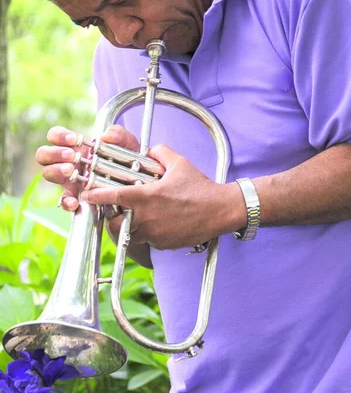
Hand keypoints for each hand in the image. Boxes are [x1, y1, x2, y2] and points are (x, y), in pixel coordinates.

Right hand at [36, 124, 139, 211]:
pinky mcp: (74, 196)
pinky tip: (75, 202)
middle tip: (72, 156)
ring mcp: (67, 179)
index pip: (54, 135)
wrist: (133, 183)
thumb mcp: (127, 144)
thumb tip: (106, 136)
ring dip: (57, 171)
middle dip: (54, 153)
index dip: (59, 136)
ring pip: (48, 173)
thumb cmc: (124, 159)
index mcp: (74, 145)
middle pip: (43, 154)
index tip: (74, 140)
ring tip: (72, 171)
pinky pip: (62, 200)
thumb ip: (120, 135)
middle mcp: (66, 161)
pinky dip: (66, 201)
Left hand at [80, 144, 245, 249]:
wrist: (220, 210)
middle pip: (115, 224)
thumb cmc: (200, 187)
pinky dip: (147, 234)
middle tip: (113, 212)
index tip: (87, 195)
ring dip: (129, 227)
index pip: (114, 196)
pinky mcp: (164, 244)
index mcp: (148, 196)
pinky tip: (157, 224)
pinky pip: (148, 241)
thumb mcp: (180, 163)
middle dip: (110, 219)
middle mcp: (148, 217)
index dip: (96, 196)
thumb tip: (148, 149)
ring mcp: (156, 233)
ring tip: (135, 218)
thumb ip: (160, 152)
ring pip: (131, 234)